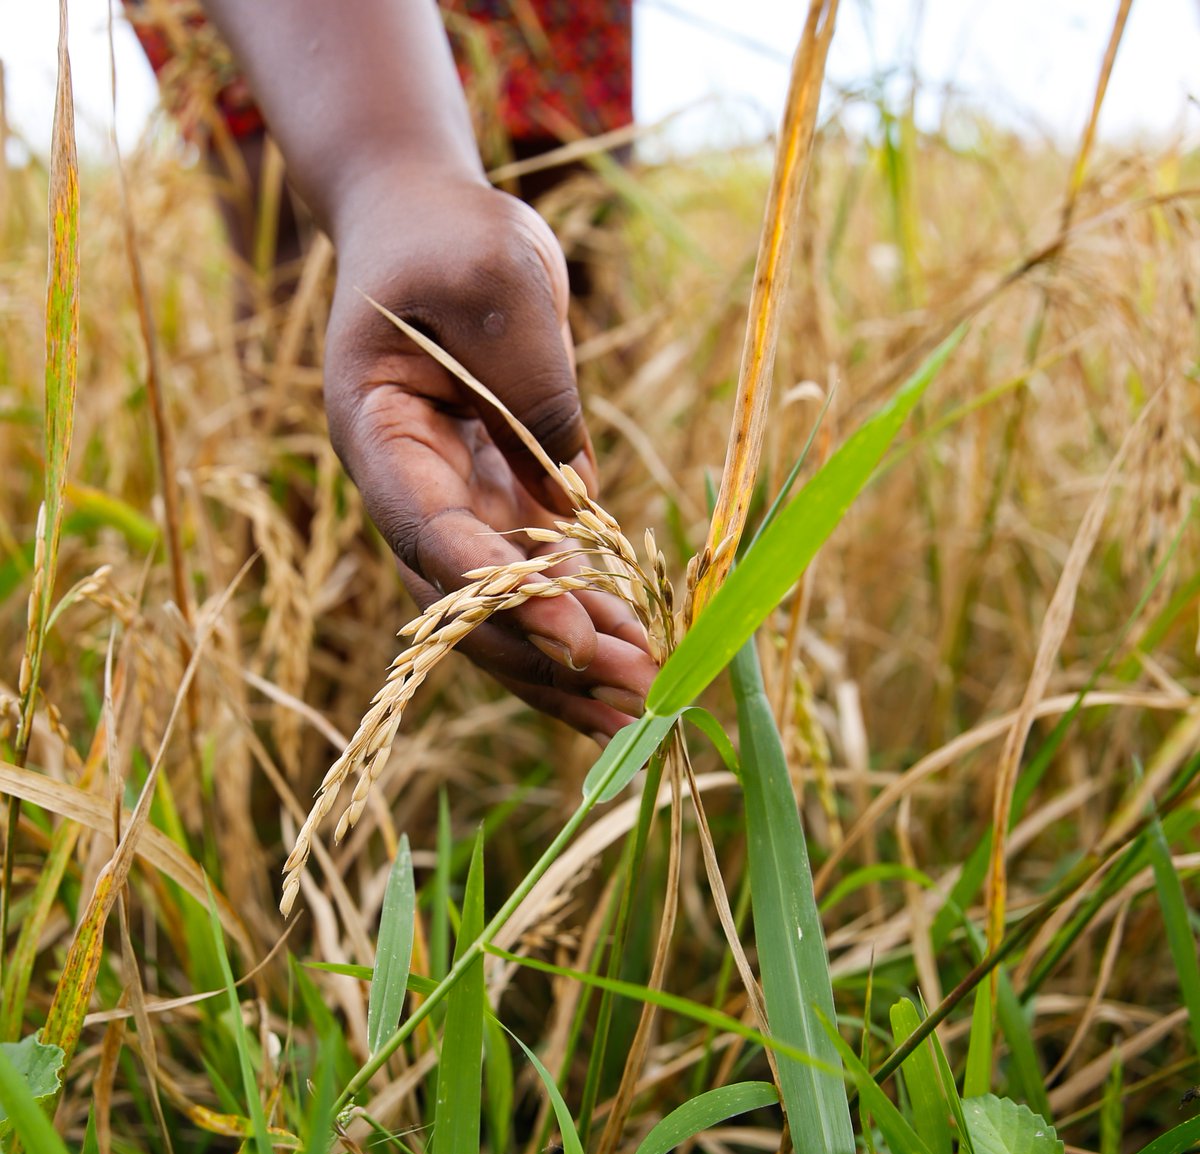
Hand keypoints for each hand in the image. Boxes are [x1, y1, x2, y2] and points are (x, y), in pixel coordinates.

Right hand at [324, 175, 656, 740]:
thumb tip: (572, 501)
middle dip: (545, 652)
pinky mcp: (503, 501)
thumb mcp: (498, 279)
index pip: (426, 531)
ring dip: (572, 659)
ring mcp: (456, 502)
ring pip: (504, 607)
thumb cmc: (449, 237)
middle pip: (465, 599)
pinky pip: (542, 575)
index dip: (493, 591)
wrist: (429, 229)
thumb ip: (532, 383)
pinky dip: (588, 615)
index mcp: (377, 432)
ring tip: (646, 702)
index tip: (569, 633)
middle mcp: (410, 487)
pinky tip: (639, 653)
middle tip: (632, 693)